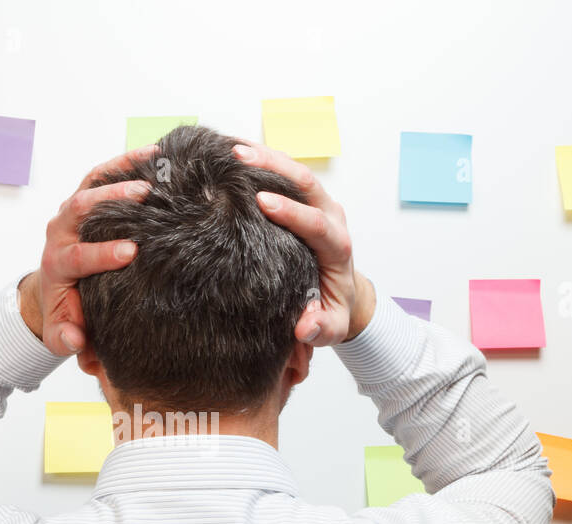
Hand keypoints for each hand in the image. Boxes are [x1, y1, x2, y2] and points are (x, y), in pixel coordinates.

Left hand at [20, 146, 155, 355]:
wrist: (56, 291)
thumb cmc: (65, 313)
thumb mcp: (60, 335)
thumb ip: (65, 339)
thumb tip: (75, 341)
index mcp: (56, 266)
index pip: (76, 256)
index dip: (101, 254)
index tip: (130, 252)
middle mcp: (61, 233)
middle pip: (80, 209)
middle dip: (111, 200)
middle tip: (144, 195)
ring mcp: (71, 213)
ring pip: (90, 184)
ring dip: (121, 171)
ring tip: (154, 162)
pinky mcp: (84, 199)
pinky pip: (100, 174)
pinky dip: (124, 161)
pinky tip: (153, 153)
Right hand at [231, 142, 374, 344]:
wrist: (341, 294)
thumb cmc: (331, 310)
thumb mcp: (330, 328)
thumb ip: (320, 328)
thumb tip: (305, 326)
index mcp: (337, 247)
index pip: (317, 223)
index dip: (292, 211)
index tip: (263, 202)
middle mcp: (330, 217)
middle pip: (306, 183)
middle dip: (274, 167)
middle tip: (239, 157)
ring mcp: (317, 204)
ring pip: (294, 170)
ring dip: (264, 156)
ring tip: (229, 148)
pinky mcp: (303, 199)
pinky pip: (284, 172)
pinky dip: (261, 159)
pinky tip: (232, 151)